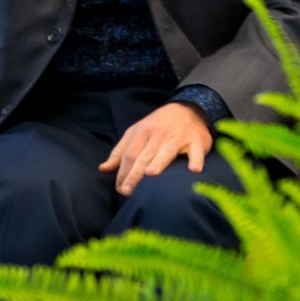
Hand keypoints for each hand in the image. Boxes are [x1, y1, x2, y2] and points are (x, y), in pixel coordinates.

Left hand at [98, 101, 214, 196]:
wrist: (188, 109)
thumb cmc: (158, 126)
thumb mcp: (136, 133)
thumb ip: (120, 152)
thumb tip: (103, 169)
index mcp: (141, 132)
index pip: (129, 154)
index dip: (122, 172)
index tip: (119, 189)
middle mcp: (159, 134)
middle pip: (144, 156)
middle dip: (134, 174)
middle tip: (127, 191)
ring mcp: (178, 137)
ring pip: (167, 151)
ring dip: (159, 162)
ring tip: (151, 174)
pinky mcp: (196, 141)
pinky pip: (196, 151)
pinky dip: (196, 160)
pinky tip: (193, 170)